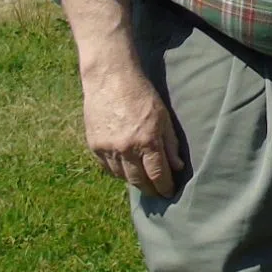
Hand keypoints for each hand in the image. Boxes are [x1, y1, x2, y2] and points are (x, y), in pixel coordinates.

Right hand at [80, 56, 188, 194]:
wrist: (110, 78)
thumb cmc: (141, 94)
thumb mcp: (163, 117)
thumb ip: (170, 144)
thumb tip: (177, 167)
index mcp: (147, 141)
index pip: (158, 175)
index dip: (165, 187)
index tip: (169, 192)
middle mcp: (126, 148)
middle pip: (139, 181)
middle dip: (151, 190)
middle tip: (157, 193)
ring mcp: (108, 148)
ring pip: (122, 177)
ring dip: (134, 182)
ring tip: (143, 182)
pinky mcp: (94, 145)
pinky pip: (107, 168)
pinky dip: (118, 173)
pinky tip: (126, 171)